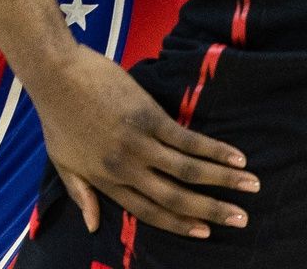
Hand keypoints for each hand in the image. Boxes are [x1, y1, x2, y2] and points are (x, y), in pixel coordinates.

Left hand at [27, 46, 256, 239]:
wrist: (55, 73)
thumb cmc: (56, 115)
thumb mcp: (61, 162)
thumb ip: (80, 194)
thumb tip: (92, 226)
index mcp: (107, 182)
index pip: (149, 212)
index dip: (179, 225)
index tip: (205, 233)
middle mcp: (127, 169)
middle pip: (176, 198)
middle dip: (211, 211)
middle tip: (241, 219)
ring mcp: (139, 144)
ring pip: (189, 171)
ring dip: (224, 181)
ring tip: (251, 186)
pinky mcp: (148, 117)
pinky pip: (188, 140)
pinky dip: (214, 150)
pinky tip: (235, 156)